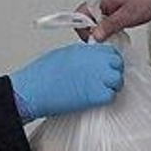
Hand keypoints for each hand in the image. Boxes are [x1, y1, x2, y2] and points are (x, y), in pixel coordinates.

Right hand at [9, 43, 123, 120]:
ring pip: (117, 80)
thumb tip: (88, 60)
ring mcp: (98, 77)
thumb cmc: (40, 75)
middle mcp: (94, 61)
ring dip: (111, 86)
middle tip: (105, 80)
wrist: (32, 90)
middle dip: (113, 71)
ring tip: (99, 91)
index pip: (110, 51)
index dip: (109, 60)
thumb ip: (80, 55)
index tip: (106, 66)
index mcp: (85, 50)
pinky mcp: (96, 95)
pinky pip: (111, 96)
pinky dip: (105, 99)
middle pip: (117, 63)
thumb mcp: (63, 56)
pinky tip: (94, 100)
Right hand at [89, 0, 150, 41]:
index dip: (84, 30)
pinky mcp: (114, 5)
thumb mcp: (126, 16)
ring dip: (103, 29)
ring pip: (96, 19)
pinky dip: (109, 26)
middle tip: (106, 40)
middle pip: (86, 19)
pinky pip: (105, 17)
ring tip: (116, 34)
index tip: (94, 40)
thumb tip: (95, 37)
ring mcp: (107, 1)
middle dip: (94, 32)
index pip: (79, 16)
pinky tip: (119, 30)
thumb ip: (108, 26)